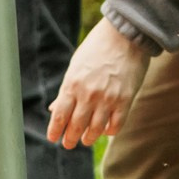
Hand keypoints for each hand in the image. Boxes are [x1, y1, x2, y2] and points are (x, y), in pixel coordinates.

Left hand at [48, 17, 149, 148]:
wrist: (125, 35)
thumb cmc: (97, 48)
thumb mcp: (76, 66)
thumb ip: (66, 89)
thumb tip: (55, 108)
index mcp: (72, 84)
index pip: (59, 116)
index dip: (55, 131)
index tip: (52, 138)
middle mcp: (88, 94)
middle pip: (76, 126)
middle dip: (70, 139)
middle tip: (68, 144)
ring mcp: (108, 98)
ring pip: (95, 130)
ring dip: (88, 138)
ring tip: (85, 140)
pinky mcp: (125, 100)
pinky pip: (116, 125)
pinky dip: (109, 131)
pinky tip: (106, 130)